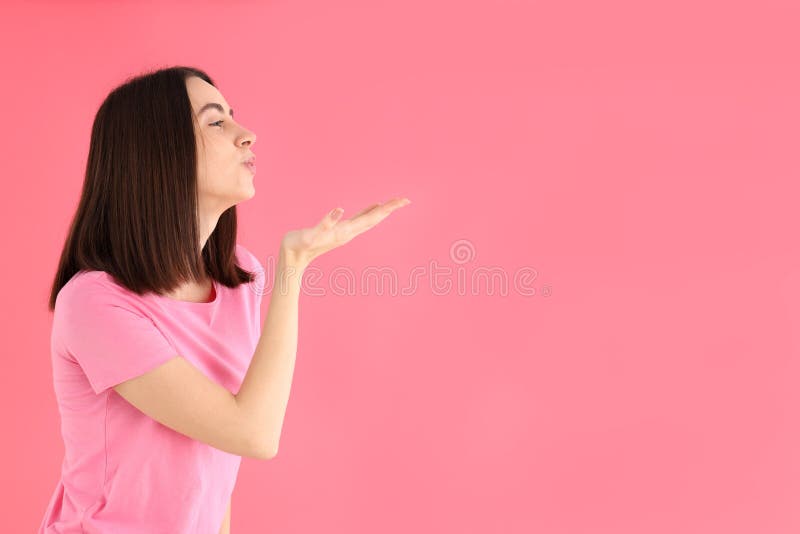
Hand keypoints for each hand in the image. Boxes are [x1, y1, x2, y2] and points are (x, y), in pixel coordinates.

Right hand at [280, 197, 410, 267]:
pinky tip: (373, 207)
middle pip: (374, 219)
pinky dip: (368, 212)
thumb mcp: (310, 234)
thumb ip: (325, 223)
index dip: (387, 209)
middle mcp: (348, 232)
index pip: (371, 218)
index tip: (402, 201)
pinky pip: (359, 219)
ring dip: (382, 211)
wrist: (292, 259)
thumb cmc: (298, 246)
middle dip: (390, 209)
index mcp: (345, 231)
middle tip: (406, 200)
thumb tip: (340, 210)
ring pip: (369, 219)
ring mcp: (345, 232)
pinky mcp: (338, 231)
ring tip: (394, 203)